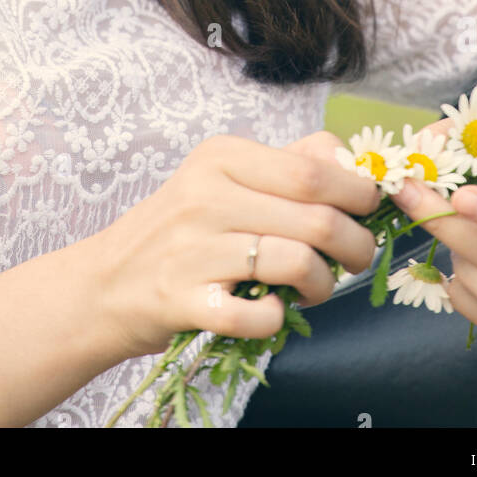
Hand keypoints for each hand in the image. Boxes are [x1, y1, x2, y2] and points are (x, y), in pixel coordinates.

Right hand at [94, 130, 378, 360]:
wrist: (106, 281)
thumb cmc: (182, 227)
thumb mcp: (224, 175)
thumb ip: (288, 161)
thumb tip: (352, 158)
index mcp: (223, 156)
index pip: (314, 169)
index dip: (358, 192)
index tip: (370, 209)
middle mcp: (207, 195)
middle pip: (317, 218)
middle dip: (357, 245)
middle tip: (357, 257)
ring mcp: (193, 249)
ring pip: (298, 263)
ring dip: (324, 285)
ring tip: (315, 288)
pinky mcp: (185, 300)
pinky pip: (257, 316)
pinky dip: (277, 320)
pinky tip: (272, 310)